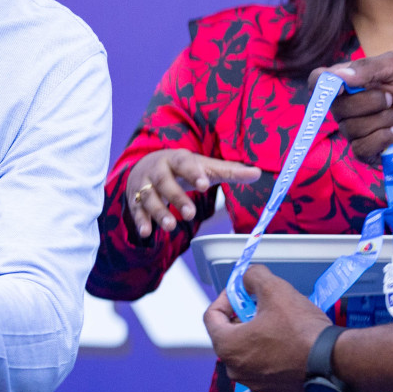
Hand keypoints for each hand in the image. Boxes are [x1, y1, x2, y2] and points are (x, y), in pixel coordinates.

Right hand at [125, 150, 260, 237]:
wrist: (146, 165)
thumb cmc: (182, 168)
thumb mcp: (204, 167)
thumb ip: (229, 171)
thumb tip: (257, 173)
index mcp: (176, 159)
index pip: (184, 163)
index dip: (193, 173)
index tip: (205, 185)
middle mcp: (157, 170)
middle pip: (164, 182)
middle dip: (177, 197)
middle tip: (190, 213)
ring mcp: (144, 185)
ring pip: (149, 198)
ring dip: (159, 212)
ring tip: (171, 226)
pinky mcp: (135, 199)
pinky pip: (136, 210)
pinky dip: (140, 221)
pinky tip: (146, 232)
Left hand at [202, 264, 328, 391]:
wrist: (337, 363)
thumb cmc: (303, 331)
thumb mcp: (275, 290)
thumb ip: (254, 277)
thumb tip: (248, 277)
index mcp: (228, 347)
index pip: (212, 316)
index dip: (226, 298)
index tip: (242, 293)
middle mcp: (236, 370)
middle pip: (231, 335)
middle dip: (245, 318)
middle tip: (264, 307)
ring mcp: (256, 385)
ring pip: (250, 354)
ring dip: (260, 338)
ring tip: (282, 326)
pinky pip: (268, 370)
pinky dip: (275, 357)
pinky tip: (292, 346)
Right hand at [318, 53, 392, 162]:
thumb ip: (367, 67)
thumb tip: (337, 76)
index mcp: (348, 83)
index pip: (317, 82)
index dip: (321, 84)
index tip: (342, 86)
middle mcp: (346, 107)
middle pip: (335, 107)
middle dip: (368, 102)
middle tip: (391, 98)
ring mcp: (355, 130)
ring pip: (350, 128)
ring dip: (381, 120)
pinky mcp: (367, 151)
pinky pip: (360, 147)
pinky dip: (382, 138)